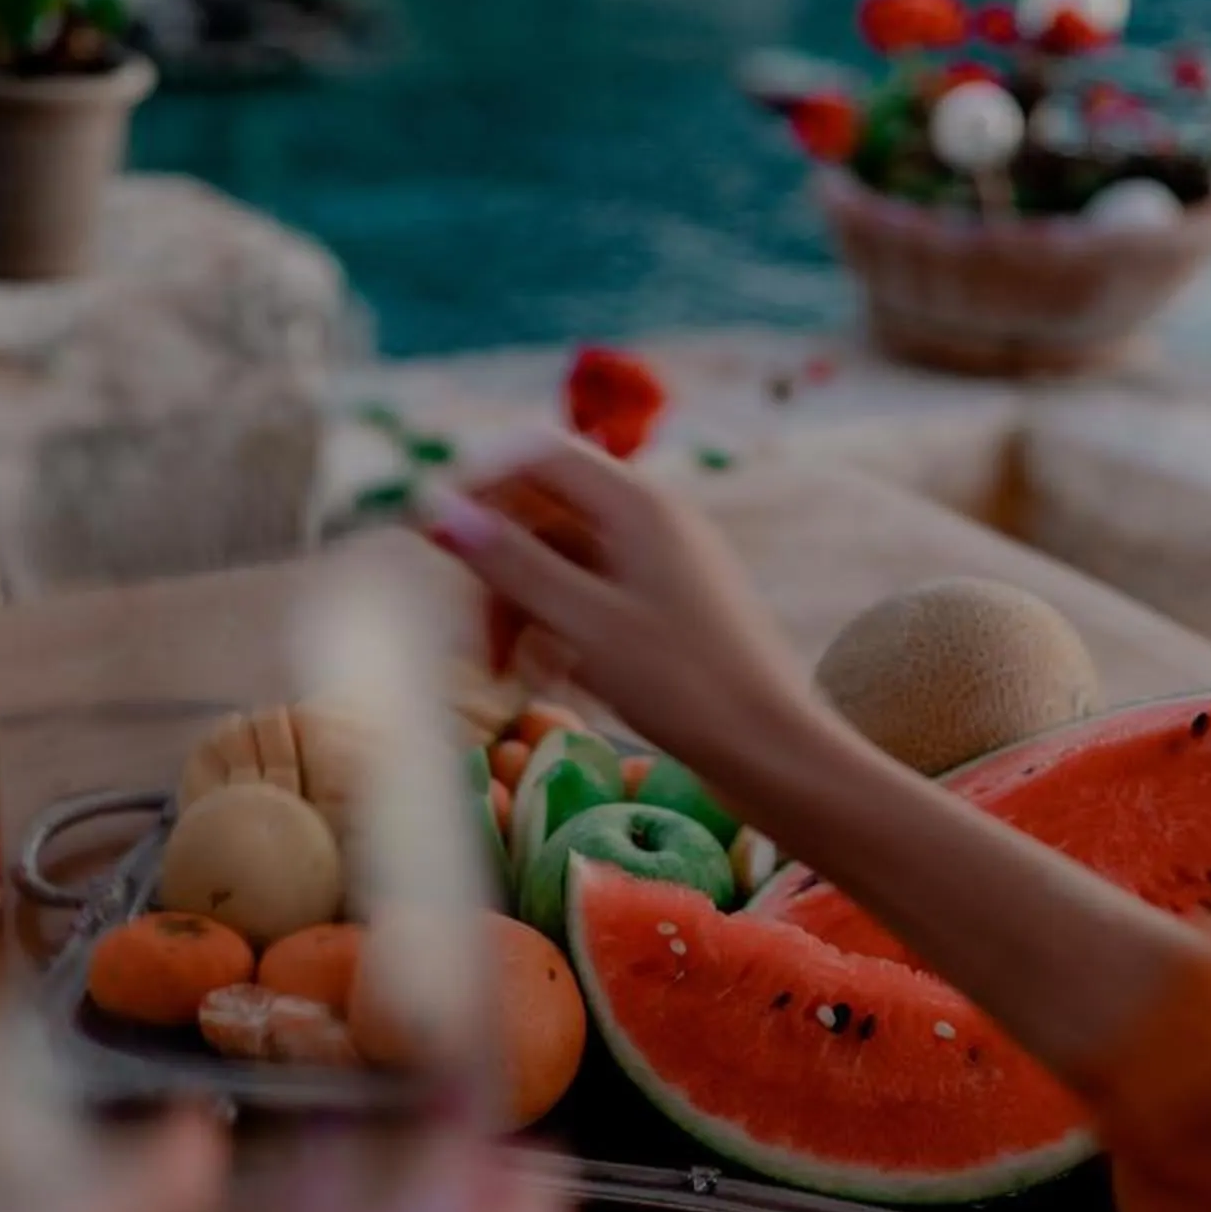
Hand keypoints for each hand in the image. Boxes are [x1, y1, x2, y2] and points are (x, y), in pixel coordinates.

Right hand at [435, 446, 1191, 1086]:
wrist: (776, 753)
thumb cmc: (688, 688)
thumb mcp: (584, 623)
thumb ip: (510, 564)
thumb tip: (437, 509)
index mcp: (637, 505)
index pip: (536, 458)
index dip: (478, 490)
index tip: (434, 545)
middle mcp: (652, 523)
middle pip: (545, 517)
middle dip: (499, 573)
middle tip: (476, 649)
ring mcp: (664, 569)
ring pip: (567, 567)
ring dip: (526, 612)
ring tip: (512, 680)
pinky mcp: (670, 616)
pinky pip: (596, 604)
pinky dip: (563, 635)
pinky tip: (557, 688)